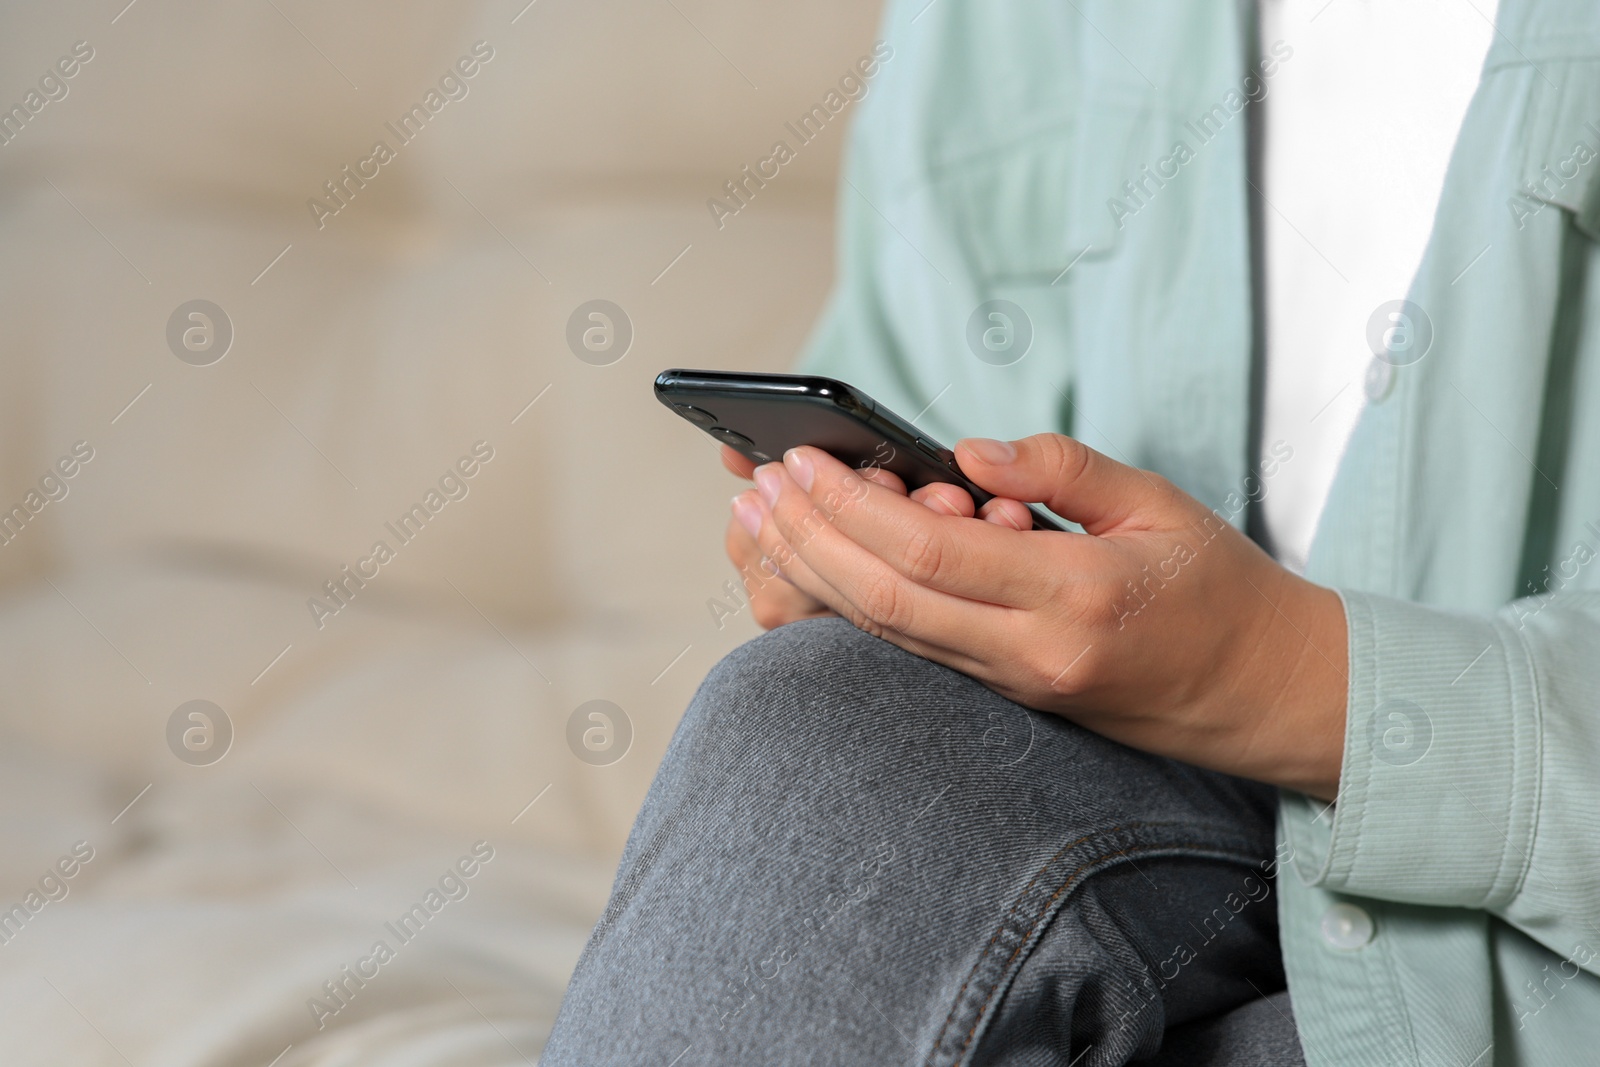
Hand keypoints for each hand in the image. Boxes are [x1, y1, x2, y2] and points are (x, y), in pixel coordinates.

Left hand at [737, 434, 1348, 798]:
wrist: (1263, 693)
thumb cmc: (1219, 589)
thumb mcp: (1159, 505)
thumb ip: (1062, 471)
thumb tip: (967, 453)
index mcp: (1073, 596)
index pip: (929, 550)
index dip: (851, 504)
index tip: (800, 457)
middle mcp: (1031, 654)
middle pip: (885, 601)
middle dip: (808, 540)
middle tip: (755, 484)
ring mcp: (1014, 686)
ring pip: (885, 635)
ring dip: (815, 575)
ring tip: (764, 520)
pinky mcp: (1005, 697)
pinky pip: (911, 652)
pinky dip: (853, 606)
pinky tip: (818, 566)